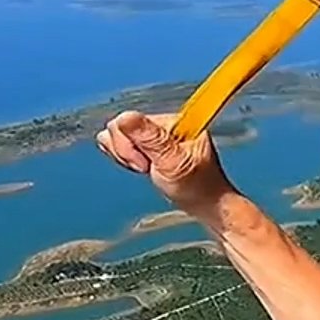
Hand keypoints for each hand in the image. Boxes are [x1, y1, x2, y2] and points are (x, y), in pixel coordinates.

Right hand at [95, 111, 235, 218]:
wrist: (204, 202)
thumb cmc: (197, 186)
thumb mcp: (174, 163)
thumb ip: (150, 140)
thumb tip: (125, 117)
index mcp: (172, 121)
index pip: (129, 119)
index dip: (130, 144)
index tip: (146, 163)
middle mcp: (160, 123)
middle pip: (118, 127)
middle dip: (127, 152)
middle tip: (147, 168)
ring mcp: (152, 133)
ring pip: (115, 135)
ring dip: (126, 156)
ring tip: (146, 169)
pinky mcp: (145, 144)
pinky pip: (118, 143)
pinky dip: (124, 158)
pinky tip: (140, 167)